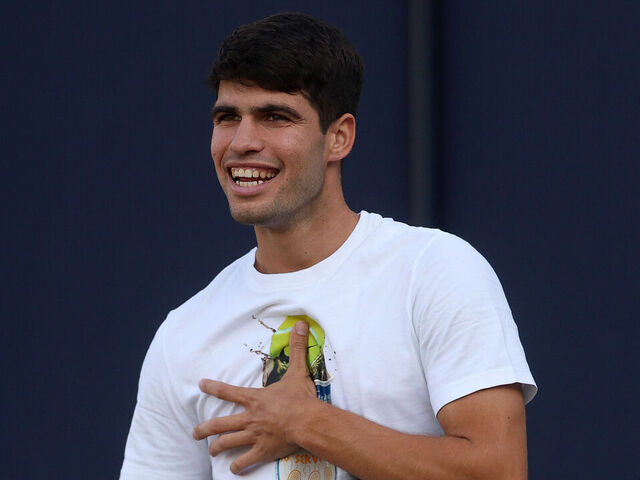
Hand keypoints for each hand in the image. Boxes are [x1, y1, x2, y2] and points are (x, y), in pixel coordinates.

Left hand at [192, 320, 317, 473]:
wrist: (309, 422)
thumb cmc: (302, 398)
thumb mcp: (298, 371)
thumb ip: (296, 348)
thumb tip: (300, 324)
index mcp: (255, 399)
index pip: (228, 391)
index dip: (212, 387)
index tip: (200, 385)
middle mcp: (250, 418)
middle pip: (219, 424)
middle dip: (204, 429)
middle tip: (195, 432)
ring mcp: (254, 436)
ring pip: (227, 443)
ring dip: (216, 448)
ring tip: (211, 451)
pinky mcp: (262, 451)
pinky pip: (244, 461)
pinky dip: (237, 466)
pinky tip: (234, 469)